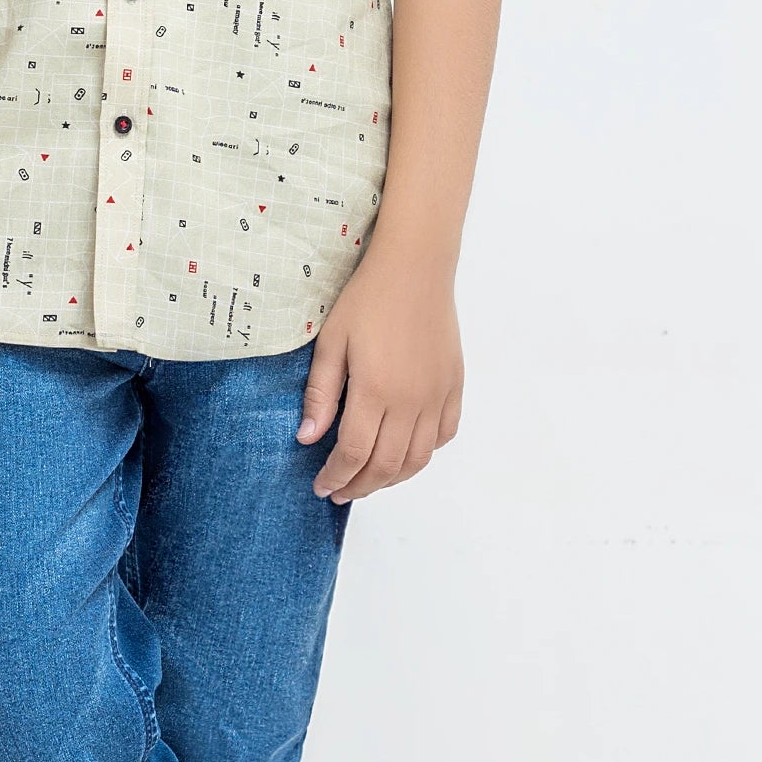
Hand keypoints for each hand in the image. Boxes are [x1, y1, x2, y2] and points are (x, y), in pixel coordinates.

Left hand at [296, 252, 464, 501]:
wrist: (415, 268)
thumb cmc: (367, 299)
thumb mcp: (331, 343)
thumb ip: (321, 394)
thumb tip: (308, 438)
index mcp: (376, 391)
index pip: (353, 454)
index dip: (336, 477)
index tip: (321, 487)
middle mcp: (411, 401)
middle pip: (387, 465)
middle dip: (360, 486)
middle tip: (341, 492)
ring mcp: (437, 395)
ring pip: (418, 458)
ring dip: (392, 478)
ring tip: (370, 480)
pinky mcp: (454, 386)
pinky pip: (445, 434)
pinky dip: (425, 453)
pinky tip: (406, 452)